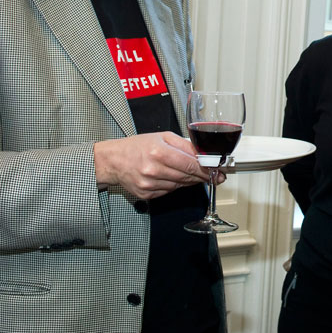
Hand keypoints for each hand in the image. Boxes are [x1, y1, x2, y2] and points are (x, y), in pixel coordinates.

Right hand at [94, 132, 213, 199]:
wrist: (113, 160)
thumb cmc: (137, 146)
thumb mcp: (163, 137)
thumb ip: (185, 145)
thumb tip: (204, 155)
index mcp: (159, 153)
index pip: (191, 165)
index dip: (207, 169)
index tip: (218, 171)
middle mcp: (154, 170)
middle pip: (187, 177)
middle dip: (202, 176)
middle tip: (214, 174)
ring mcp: (149, 185)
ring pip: (180, 185)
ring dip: (189, 180)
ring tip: (191, 173)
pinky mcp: (147, 195)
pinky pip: (169, 191)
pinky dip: (174, 185)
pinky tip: (171, 177)